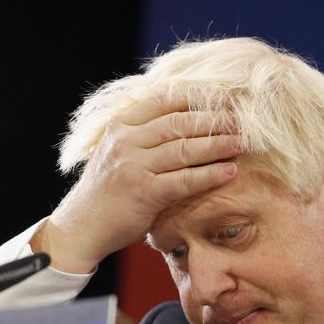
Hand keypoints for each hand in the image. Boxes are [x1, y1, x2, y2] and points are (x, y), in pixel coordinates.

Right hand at [33, 96, 240, 272]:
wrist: (82, 226)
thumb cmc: (106, 190)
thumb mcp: (117, 151)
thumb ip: (142, 134)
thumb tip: (182, 117)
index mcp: (121, 125)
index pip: (164, 101)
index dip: (196, 97)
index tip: (221, 97)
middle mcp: (126, 141)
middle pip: (179, 123)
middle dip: (213, 120)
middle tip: (240, 120)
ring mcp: (134, 167)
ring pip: (185, 149)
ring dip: (218, 145)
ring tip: (241, 143)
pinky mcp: (144, 193)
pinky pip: (185, 180)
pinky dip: (210, 175)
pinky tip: (229, 172)